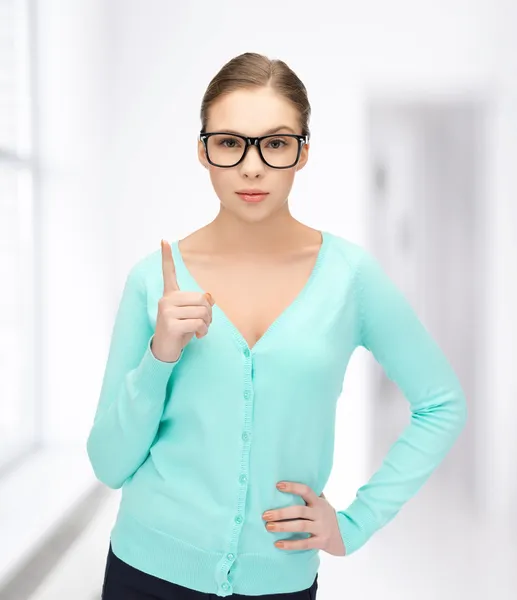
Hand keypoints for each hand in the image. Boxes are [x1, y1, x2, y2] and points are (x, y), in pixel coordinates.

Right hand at [151, 239, 214, 361]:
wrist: (165, 350)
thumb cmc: (180, 331)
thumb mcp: (191, 315)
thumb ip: (199, 304)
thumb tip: (210, 298)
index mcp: (170, 295)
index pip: (168, 273)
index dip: (167, 257)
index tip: (164, 241)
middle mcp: (166, 300)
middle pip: (202, 298)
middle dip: (209, 313)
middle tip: (204, 323)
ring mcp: (167, 311)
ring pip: (202, 312)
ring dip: (207, 324)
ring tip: (199, 329)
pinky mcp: (170, 324)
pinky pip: (198, 323)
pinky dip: (203, 331)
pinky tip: (198, 336)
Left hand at [262, 481, 345, 555]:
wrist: (346, 536)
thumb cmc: (327, 516)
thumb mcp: (323, 503)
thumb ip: (312, 494)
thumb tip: (298, 476)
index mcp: (318, 502)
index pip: (306, 490)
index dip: (293, 487)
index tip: (278, 485)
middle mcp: (320, 513)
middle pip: (299, 510)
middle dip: (281, 513)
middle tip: (265, 515)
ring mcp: (321, 528)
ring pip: (300, 526)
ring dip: (283, 527)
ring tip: (269, 527)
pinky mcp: (321, 542)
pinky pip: (304, 543)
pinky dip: (290, 544)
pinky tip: (278, 544)